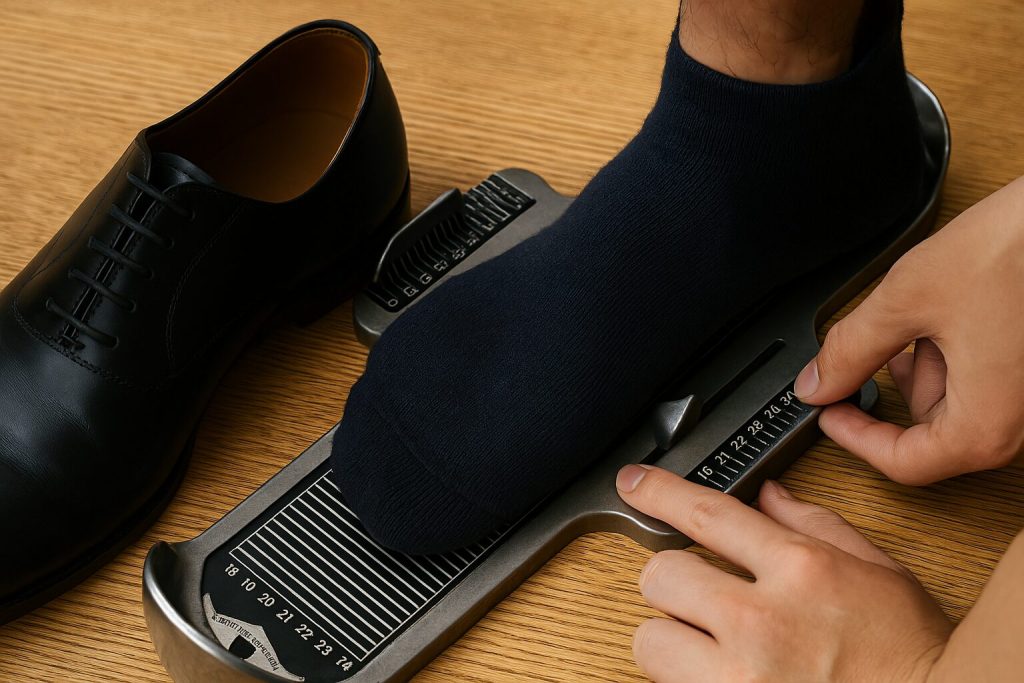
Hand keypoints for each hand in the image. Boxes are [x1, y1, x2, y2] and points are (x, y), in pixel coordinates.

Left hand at [616, 465, 951, 682]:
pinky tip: (722, 671)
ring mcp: (740, 676)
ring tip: (706, 642)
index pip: (706, 513)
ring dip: (670, 635)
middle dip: (673, 579)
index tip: (634, 484)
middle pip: (661, 574)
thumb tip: (766, 494)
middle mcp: (761, 622)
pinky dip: (687, 675)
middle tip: (697, 592)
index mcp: (800, 571)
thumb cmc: (908, 652)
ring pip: (650, 638)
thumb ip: (814, 524)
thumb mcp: (874, 570)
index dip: (659, 492)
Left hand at [794, 176, 1023, 483]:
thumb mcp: (906, 301)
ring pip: (950, 400)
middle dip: (894, 384)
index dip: (854, 439)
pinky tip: (949, 309)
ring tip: (930, 309)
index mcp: (986, 425)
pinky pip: (978, 378)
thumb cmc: (1013, 252)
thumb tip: (817, 384)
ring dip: (924, 359)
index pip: (904, 465)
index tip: (826, 412)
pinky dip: (950, 350)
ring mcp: (1023, 397)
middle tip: (868, 343)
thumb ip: (851, 351)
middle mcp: (1016, 423)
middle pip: (927, 433)